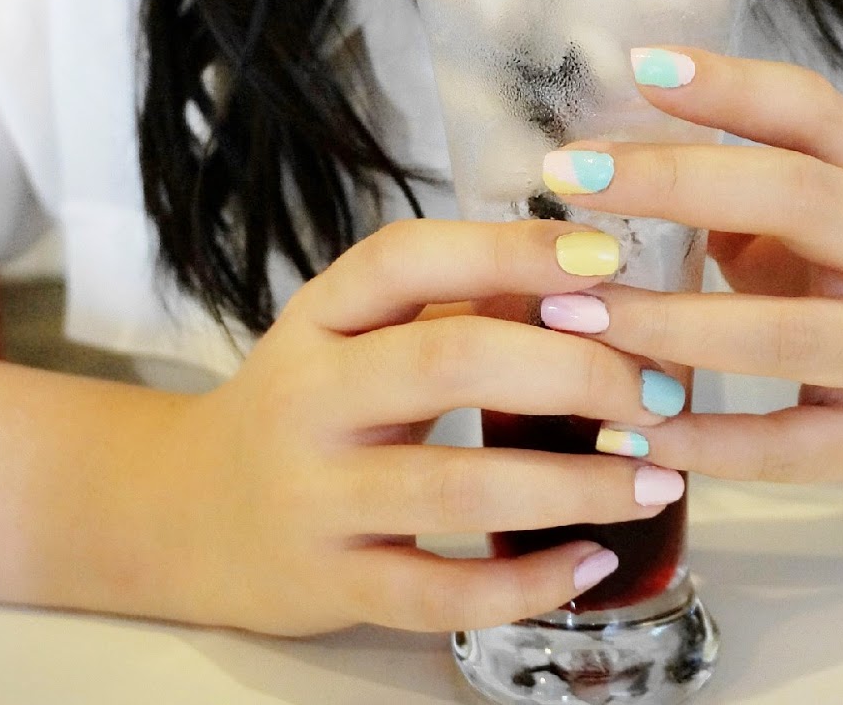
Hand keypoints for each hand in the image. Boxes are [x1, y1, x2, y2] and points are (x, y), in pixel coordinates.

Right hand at [161, 219, 685, 636]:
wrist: (184, 515)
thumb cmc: (303, 410)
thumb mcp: (352, 338)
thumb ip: (453, 308)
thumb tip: (587, 285)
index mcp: (320, 319)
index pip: (407, 261)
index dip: (508, 250)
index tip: (603, 256)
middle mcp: (309, 398)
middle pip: (447, 363)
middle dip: (572, 371)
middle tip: (657, 390)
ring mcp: (315, 496)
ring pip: (456, 485)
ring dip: (573, 483)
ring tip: (657, 478)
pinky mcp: (330, 583)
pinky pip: (439, 591)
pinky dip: (526, 581)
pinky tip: (593, 561)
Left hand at [537, 48, 842, 488]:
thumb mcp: (827, 224)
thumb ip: (740, 194)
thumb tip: (610, 167)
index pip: (814, 114)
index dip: (732, 86)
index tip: (642, 66)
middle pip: (799, 198)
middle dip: (677, 182)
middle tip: (570, 176)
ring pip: (782, 333)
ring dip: (668, 323)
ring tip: (571, 310)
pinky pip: (781, 445)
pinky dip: (700, 441)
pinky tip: (624, 431)